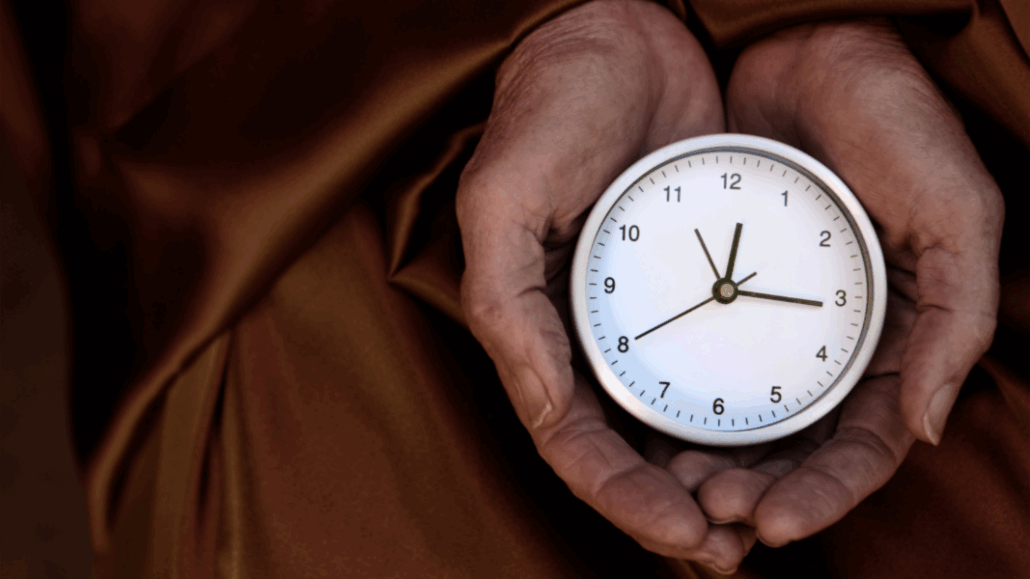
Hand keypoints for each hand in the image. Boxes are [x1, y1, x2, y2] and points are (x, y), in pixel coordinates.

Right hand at [456, 0, 753, 569]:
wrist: (616, 36)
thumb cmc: (548, 110)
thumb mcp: (503, 198)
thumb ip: (505, 301)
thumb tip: (539, 405)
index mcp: (537, 328)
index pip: (574, 440)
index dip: (623, 498)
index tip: (685, 532)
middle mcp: (590, 334)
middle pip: (627, 450)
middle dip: (673, 510)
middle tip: (734, 549)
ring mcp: (645, 314)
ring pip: (676, 424)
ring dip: (713, 481)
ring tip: (763, 520)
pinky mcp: (696, 284)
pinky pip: (722, 361)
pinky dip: (746, 414)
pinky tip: (783, 443)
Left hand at [675, 19, 1003, 547]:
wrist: (803, 50)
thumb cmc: (890, 120)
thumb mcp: (952, 209)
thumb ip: (957, 317)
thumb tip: (928, 427)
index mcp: (890, 339)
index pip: (857, 448)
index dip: (822, 497)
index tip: (774, 524)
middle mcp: (822, 342)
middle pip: (786, 450)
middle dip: (751, 494)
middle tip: (707, 516)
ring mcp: (759, 319)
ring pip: (728, 422)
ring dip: (701, 468)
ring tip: (669, 493)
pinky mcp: (703, 289)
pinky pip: (679, 364)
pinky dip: (665, 409)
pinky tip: (640, 434)